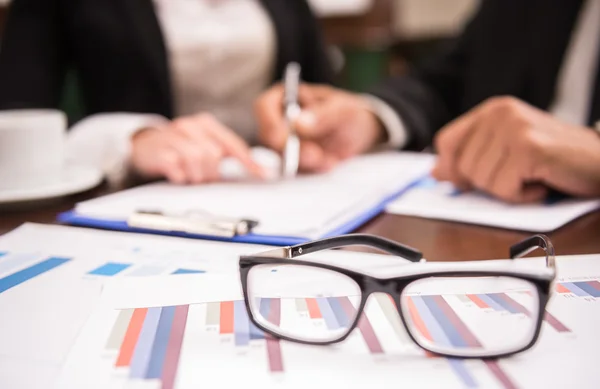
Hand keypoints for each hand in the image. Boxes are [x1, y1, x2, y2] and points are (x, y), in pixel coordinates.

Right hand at [130, 113, 264, 183]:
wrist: (144, 145)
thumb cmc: (180, 146)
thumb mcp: (205, 143)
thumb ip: (229, 152)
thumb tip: (259, 170)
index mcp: (206, 124)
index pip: (232, 144)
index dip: (248, 162)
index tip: (263, 175)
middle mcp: (190, 127)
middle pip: (214, 154)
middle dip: (213, 172)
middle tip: (205, 178)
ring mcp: (173, 138)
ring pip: (196, 160)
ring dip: (197, 176)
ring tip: (192, 177)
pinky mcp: (159, 151)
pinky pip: (176, 168)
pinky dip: (181, 176)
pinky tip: (179, 176)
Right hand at [256, 84, 385, 171]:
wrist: (363, 132)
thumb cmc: (350, 112)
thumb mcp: (342, 110)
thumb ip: (321, 115)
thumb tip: (297, 123)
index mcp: (287, 97)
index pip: (264, 106)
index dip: (268, 122)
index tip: (282, 138)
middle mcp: (281, 119)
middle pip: (269, 137)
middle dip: (291, 150)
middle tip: (315, 154)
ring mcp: (287, 141)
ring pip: (282, 156)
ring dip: (305, 162)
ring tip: (328, 158)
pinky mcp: (296, 159)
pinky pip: (296, 169)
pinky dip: (313, 169)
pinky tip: (329, 162)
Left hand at [432, 96, 599, 201]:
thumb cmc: (554, 159)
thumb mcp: (506, 152)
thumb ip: (471, 157)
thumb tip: (435, 172)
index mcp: (492, 109)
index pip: (446, 141)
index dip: (453, 168)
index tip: (471, 178)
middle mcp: (500, 112)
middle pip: (462, 167)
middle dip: (488, 183)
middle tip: (518, 175)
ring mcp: (515, 128)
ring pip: (482, 181)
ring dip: (507, 191)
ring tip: (532, 176)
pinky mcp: (529, 149)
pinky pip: (504, 189)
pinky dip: (523, 196)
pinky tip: (541, 182)